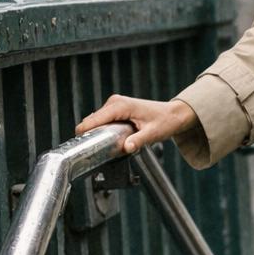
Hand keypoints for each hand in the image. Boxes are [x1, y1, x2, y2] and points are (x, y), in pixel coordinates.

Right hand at [75, 96, 197, 153]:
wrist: (174, 114)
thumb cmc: (166, 121)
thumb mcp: (153, 133)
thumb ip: (139, 140)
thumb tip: (127, 148)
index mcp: (120, 106)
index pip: (94, 119)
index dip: (84, 133)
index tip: (79, 146)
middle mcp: (114, 102)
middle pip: (91, 121)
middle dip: (90, 135)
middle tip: (95, 151)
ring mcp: (114, 104)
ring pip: (95, 121)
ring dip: (96, 133)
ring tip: (103, 147)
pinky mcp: (115, 109)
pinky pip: (102, 120)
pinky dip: (102, 130)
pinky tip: (108, 139)